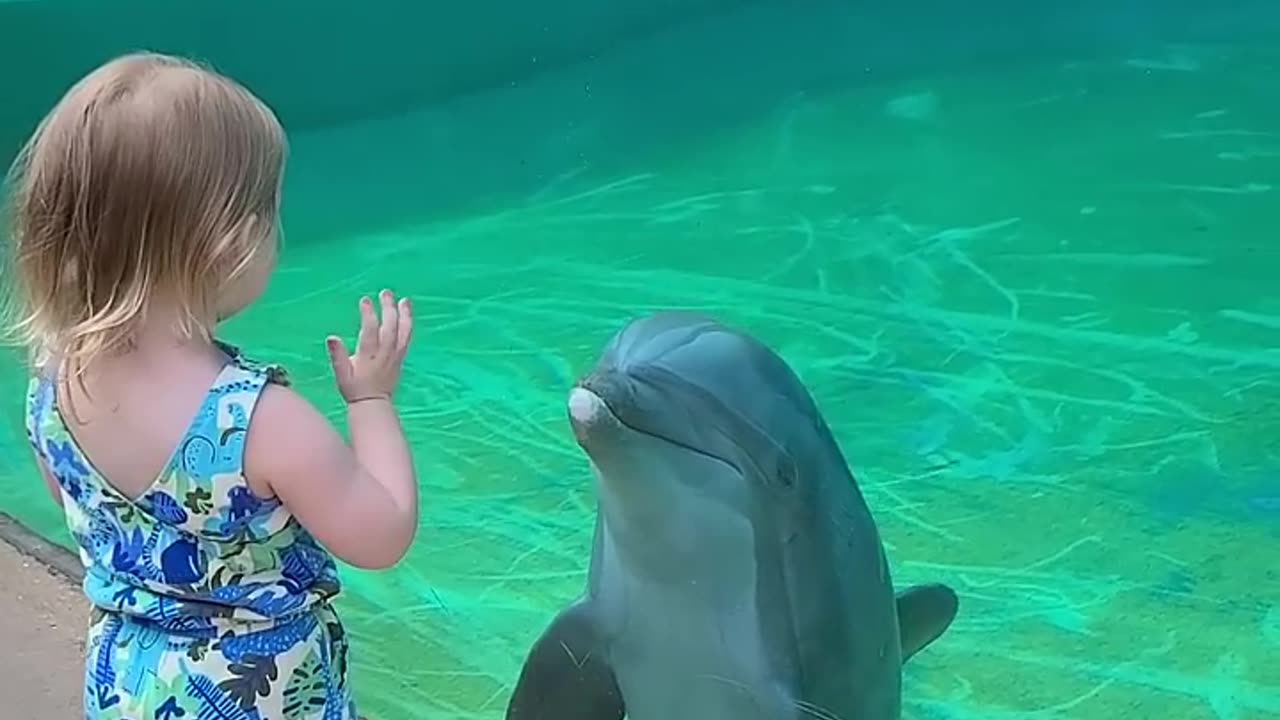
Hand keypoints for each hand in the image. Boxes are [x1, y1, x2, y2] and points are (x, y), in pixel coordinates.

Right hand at [326, 289, 412, 403]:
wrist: (373, 404)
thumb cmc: (353, 388)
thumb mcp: (341, 373)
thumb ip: (337, 355)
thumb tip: (331, 337)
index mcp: (368, 355)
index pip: (370, 330)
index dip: (368, 314)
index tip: (365, 300)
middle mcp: (384, 353)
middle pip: (389, 326)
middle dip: (388, 308)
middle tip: (385, 292)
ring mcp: (394, 355)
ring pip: (402, 331)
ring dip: (404, 314)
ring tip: (404, 299)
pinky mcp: (400, 357)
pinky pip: (407, 337)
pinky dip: (408, 324)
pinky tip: (407, 313)